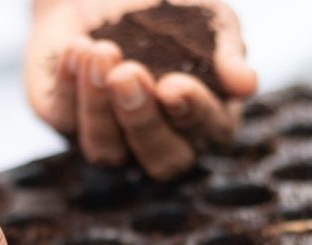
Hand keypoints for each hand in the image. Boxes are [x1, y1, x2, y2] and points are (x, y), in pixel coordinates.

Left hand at [27, 0, 256, 180]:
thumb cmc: (167, 9)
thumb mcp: (206, 18)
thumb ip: (227, 48)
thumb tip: (247, 84)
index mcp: (202, 120)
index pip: (208, 134)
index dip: (192, 114)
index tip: (174, 84)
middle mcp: (157, 141)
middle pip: (160, 162)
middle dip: (143, 121)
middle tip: (128, 75)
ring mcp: (108, 138)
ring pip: (105, 153)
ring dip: (99, 107)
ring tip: (100, 53)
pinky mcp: (65, 120)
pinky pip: (64, 119)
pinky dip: (69, 84)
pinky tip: (77, 48)